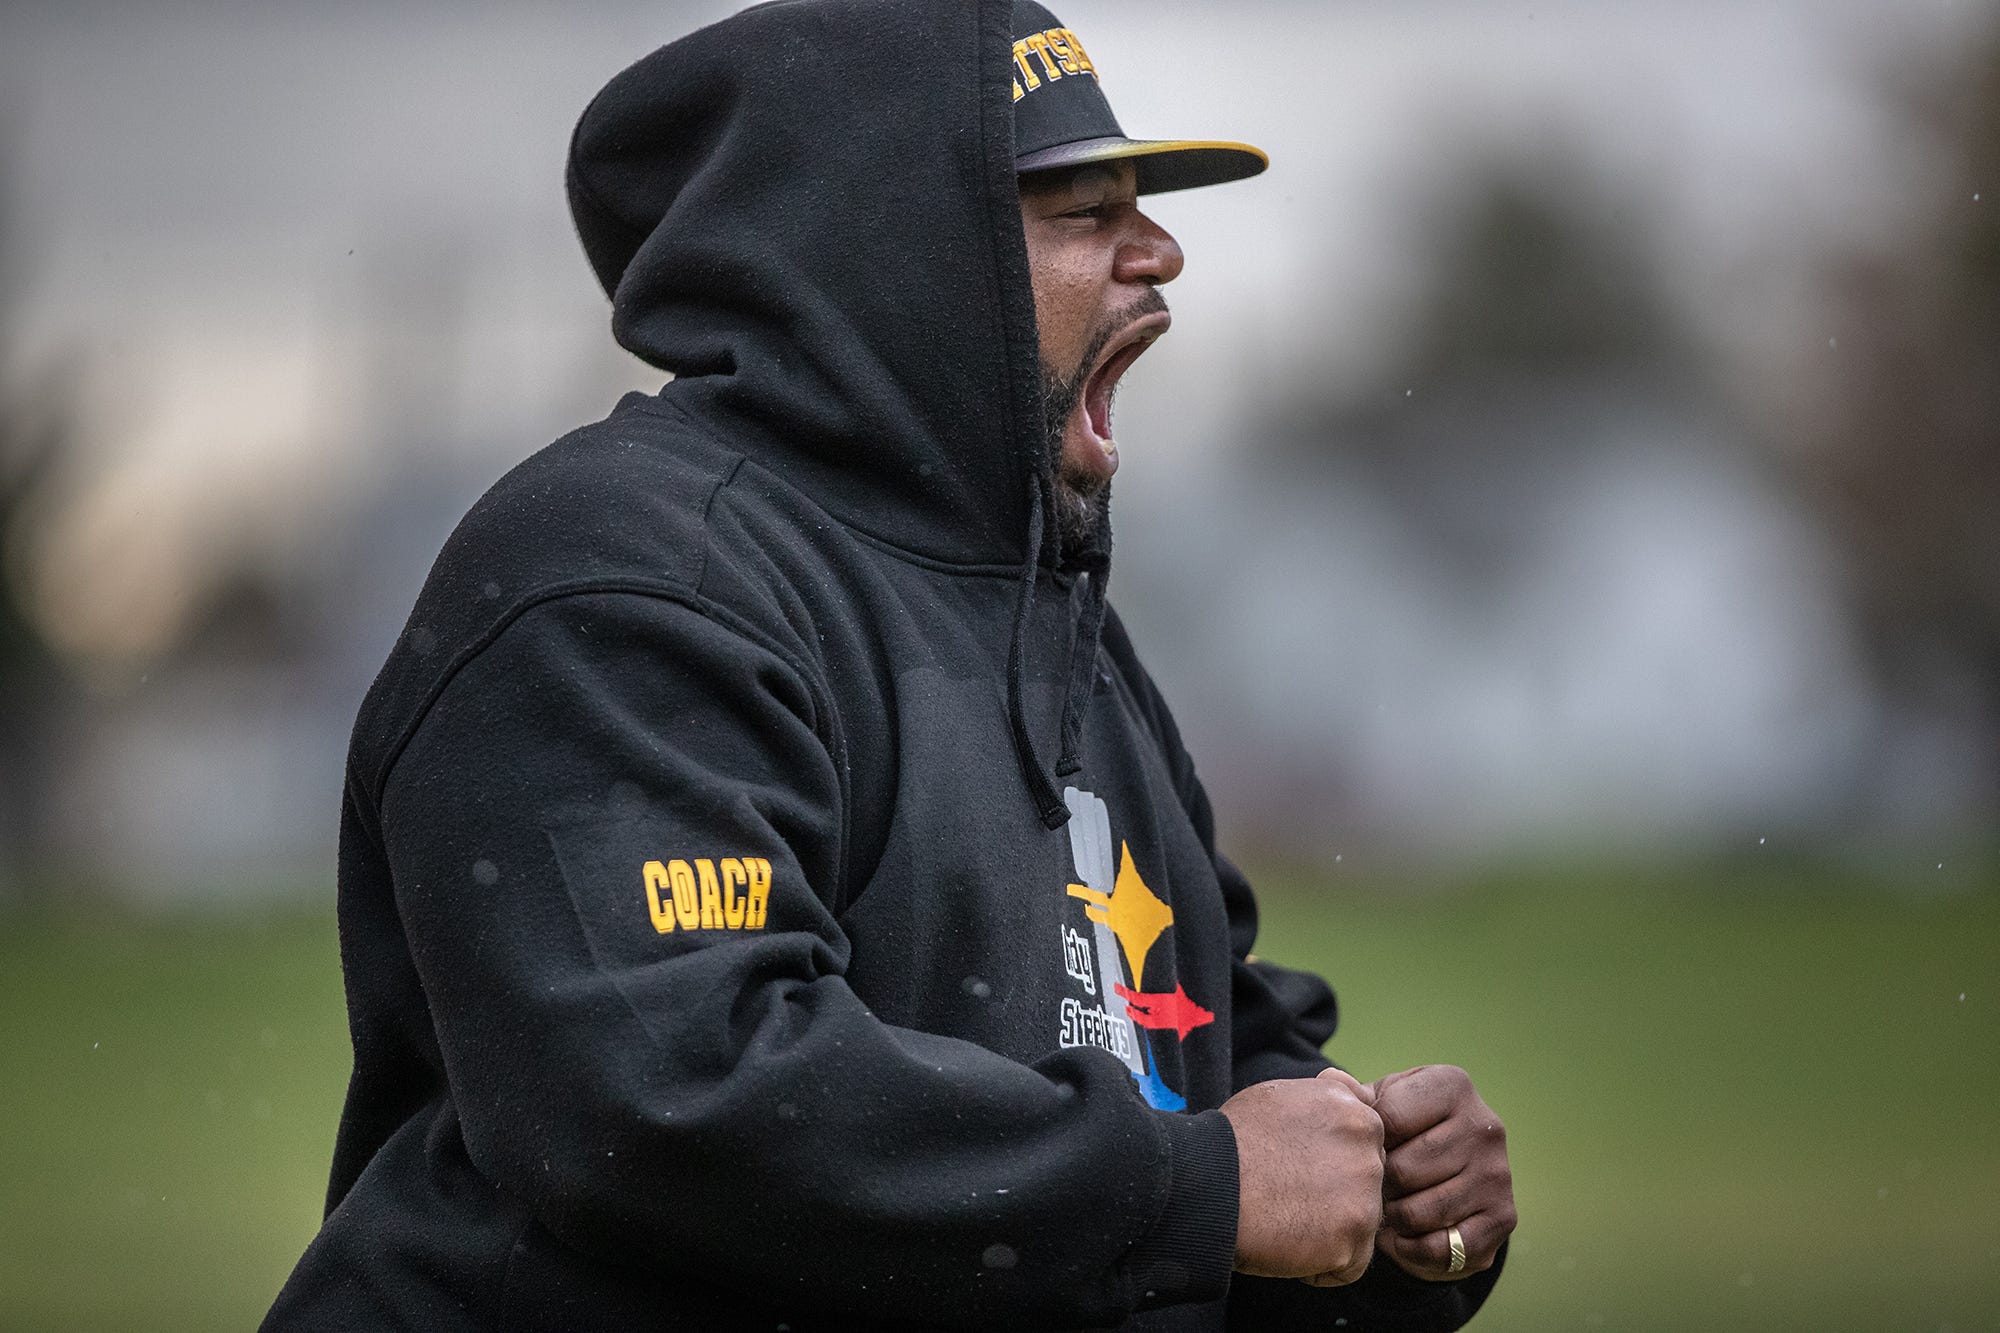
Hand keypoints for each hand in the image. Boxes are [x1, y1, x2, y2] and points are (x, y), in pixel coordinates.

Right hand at [1218, 1068, 1384, 1285]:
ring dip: (1330, 1230)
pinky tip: (1290, 1247)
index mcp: (1355, 1111)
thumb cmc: (1234, 1140)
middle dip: (1337, 1195)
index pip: (1366, 1146)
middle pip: (1366, 1185)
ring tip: (1286, 1220)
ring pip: (1360, 1223)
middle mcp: (1367, 1148)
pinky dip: (1323, 1266)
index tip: (1301, 1167)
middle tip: (1289, 1195)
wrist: (1207, 1184)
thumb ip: (1327, 1093)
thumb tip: (1353, 1087)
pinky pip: (1351, 1265)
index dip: (1332, 1161)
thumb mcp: (1280, 1094)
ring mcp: (1364, 1195)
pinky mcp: (1352, 1240)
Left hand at [1366, 1065, 1514, 1280]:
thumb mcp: (1381, 1102)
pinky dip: (1411, 1250)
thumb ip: (1354, 1095)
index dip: (1363, 1142)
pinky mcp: (1503, 1217)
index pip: (1386, 1119)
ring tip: (1384, 1208)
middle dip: (1378, 1185)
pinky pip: (1441, 1248)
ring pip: (1419, 1212)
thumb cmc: (1403, 1130)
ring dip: (1392, 1219)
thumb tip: (1332, 1082)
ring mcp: (1497, 1173)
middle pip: (1403, 1170)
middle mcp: (1484, 1125)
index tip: (1361, 1148)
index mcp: (1452, 1085)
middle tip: (1371, 1187)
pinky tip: (1402, 1236)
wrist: (1451, 1172)